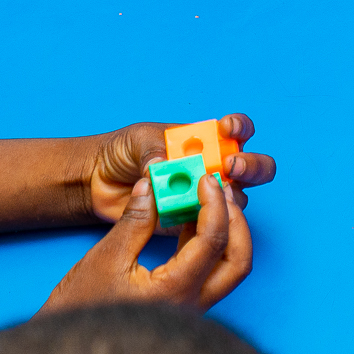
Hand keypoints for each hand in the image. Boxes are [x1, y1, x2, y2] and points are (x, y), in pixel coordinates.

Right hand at [36, 164, 251, 313]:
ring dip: (225, 232)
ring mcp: (190, 309)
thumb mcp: (105, 259)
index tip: (205, 180)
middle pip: (238, 260)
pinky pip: (209, 273)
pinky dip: (208, 245)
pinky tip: (190, 222)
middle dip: (235, 222)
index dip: (213, 204)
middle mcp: (192, 304)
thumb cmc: (80, 309)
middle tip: (220, 191)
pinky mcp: (182, 307)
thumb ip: (135, 221)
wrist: (70, 351)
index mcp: (175, 291)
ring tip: (208, 199)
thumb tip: (151, 186)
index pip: (213, 241)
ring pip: (228, 269)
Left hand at [79, 115, 274, 226]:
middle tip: (229, 166)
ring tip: (202, 192)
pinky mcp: (193, 221)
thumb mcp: (139, 140)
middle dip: (250, 166)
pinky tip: (190, 213)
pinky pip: (210, 225)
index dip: (240, 129)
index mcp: (206, 141)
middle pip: (254, 168)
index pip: (238, 131)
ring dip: (228, 195)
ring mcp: (206, 197)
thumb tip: (166, 165)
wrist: (99, 182)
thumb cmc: (123, 151)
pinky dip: (204, 219)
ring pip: (237, 199)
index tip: (226, 129)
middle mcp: (214, 168)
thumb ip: (156, 149)